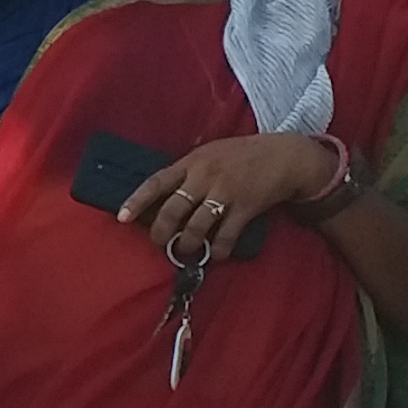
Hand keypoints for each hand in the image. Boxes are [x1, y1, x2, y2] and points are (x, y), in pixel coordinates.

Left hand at [117, 132, 334, 264]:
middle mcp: (204, 176)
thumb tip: (164, 190)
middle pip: (172, 209)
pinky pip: (226, 235)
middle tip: (159, 244)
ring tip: (187, 251)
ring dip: (188, 244)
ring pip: (196, 226)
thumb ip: (189, 169)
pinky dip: (219, 250)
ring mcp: (225, 193)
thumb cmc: (243, 154)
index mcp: (191, 162)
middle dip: (161, 232)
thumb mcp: (210, 152)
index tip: (122, 217)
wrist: (285, 155)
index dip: (137, 200)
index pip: (156, 182)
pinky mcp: (245, 207)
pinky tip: (217, 255)